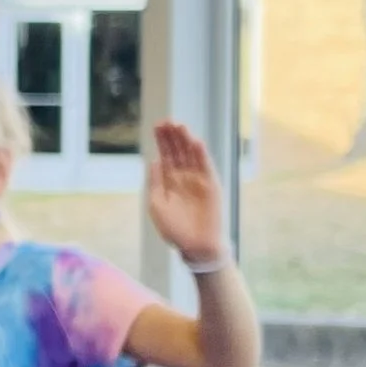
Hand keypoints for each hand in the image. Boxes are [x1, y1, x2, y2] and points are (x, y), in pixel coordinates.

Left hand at [145, 121, 228, 267]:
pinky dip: (202, 155)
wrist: (195, 246)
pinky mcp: (211, 185)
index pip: (166, 155)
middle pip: (178, 151)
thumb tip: (154, 160)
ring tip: (180, 126)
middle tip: (167, 121)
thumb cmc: (174, 229)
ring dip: (186, 140)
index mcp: (169, 181)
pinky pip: (206, 166)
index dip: (162, 140)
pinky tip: (196, 142)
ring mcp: (198, 180)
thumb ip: (155, 182)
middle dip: (173, 136)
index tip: (158, 125)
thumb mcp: (157, 204)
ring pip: (191, 155)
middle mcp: (184, 177)